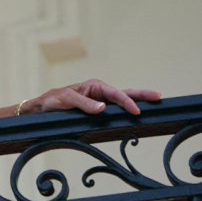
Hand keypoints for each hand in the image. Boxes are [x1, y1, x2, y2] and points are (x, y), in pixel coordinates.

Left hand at [29, 79, 160, 115]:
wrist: (42, 108)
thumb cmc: (53, 100)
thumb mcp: (67, 100)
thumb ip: (84, 104)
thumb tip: (103, 108)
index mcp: (94, 86)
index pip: (115, 93)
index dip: (127, 102)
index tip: (137, 111)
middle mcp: (99, 92)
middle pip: (124, 93)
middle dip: (141, 95)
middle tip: (158, 96)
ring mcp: (100, 101)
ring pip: (122, 101)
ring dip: (137, 101)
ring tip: (154, 102)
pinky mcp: (98, 110)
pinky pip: (115, 110)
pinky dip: (127, 110)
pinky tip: (136, 114)